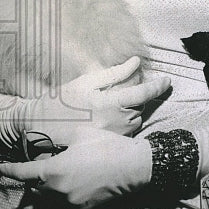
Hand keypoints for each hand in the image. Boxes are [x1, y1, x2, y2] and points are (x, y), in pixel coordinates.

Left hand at [0, 133, 152, 208]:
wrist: (134, 167)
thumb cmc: (106, 146)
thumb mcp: (79, 134)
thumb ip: (57, 142)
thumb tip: (44, 145)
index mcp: (53, 171)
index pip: (21, 173)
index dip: (7, 169)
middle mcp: (57, 192)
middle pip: (32, 192)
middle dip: (31, 182)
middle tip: (39, 170)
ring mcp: (69, 204)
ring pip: (46, 202)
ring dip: (45, 193)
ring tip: (56, 180)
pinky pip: (64, 207)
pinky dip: (63, 199)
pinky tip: (75, 187)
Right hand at [28, 57, 170, 148]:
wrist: (41, 127)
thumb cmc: (62, 101)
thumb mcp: (86, 82)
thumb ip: (114, 73)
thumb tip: (135, 62)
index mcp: (110, 104)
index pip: (143, 94)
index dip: (157, 86)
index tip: (167, 81)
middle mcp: (116, 123)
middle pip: (139, 106)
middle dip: (135, 96)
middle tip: (117, 91)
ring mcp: (114, 136)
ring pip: (135, 118)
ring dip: (130, 109)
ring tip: (108, 105)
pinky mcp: (110, 145)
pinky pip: (126, 129)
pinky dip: (123, 120)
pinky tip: (106, 117)